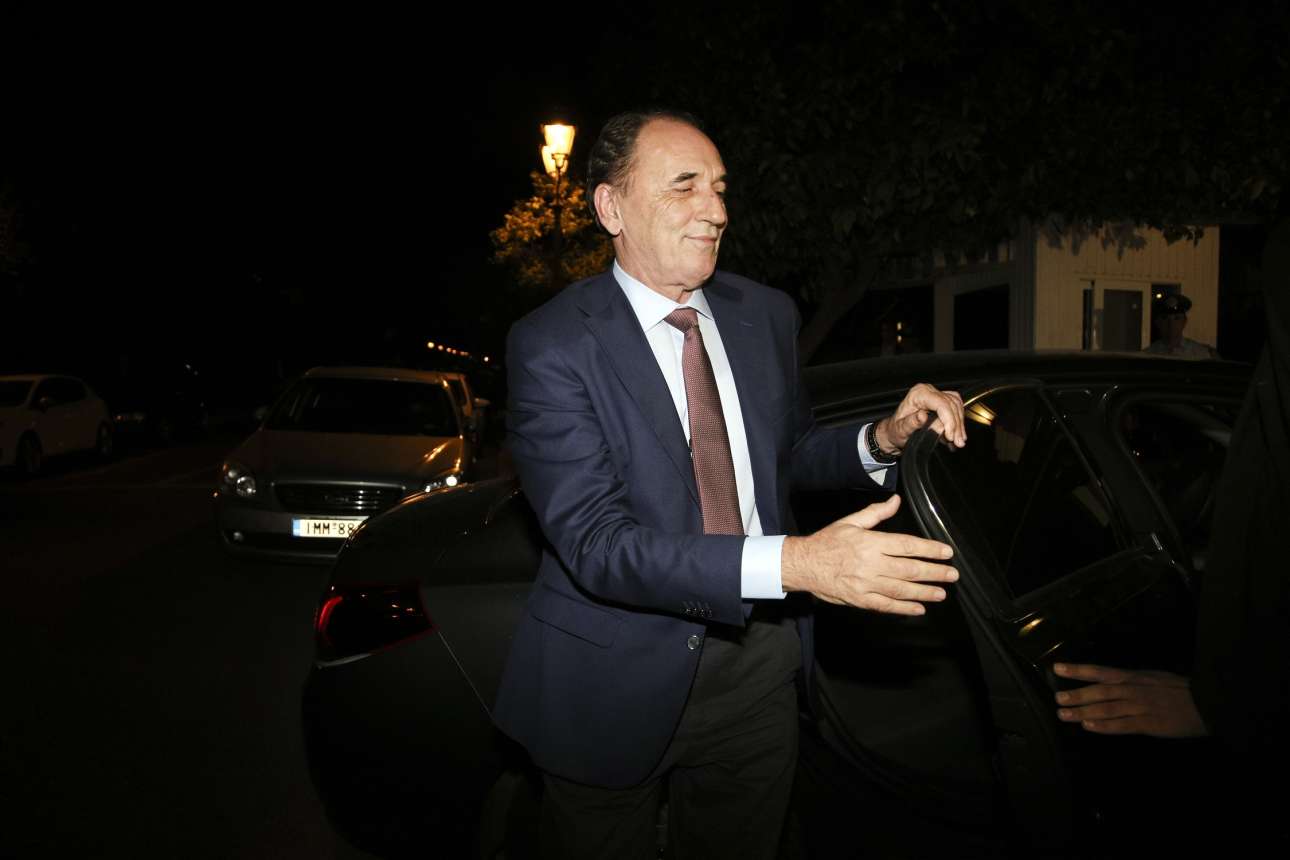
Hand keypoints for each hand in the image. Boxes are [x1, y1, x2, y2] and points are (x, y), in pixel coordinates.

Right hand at [781, 495, 957, 615]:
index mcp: (870, 542)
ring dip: (924, 592)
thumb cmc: (827, 542)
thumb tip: (896, 501)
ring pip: (901, 589)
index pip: (907, 545)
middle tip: (952, 575)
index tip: (946, 553)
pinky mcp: (859, 599)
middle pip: (909, 569)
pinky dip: (904, 608)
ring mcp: (865, 583)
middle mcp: (870, 564)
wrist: (803, 564)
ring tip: (941, 593)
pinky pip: (885, 605)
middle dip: (934, 572)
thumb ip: (876, 513)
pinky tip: (919, 609)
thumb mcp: (850, 521)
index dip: (929, 550)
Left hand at [875, 383, 965, 453]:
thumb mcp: (901, 429)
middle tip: (957, 442)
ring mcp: (935, 395)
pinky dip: (959, 421)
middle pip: (951, 405)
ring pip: (956, 406)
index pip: (941, 403)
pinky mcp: (941, 401)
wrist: (895, 432)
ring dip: (959, 425)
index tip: (950, 435)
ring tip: (959, 441)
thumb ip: (911, 423)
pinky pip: (956, 407)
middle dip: (956, 425)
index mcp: (918, 394)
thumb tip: (922, 416)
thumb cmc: (896, 430)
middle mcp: (928, 391)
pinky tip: (958, 434)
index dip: (949, 420)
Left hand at [1053, 663, 1208, 737]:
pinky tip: (1089, 726)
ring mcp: (1141, 707)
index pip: (1101, 671)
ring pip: (1107, 708)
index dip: (1078, 669)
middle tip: (1057, 699)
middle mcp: (1134, 689)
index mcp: (1134, 677)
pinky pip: (1123, 725)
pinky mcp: (1149, 724)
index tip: (1057, 668)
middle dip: (1077, 694)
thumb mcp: (1152, 677)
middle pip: (1100, 691)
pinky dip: (1105, 726)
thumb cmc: (1179, 690)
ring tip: (1064, 715)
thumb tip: (1107, 681)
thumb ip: (1131, 681)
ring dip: (1083, 712)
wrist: (1207, 703)